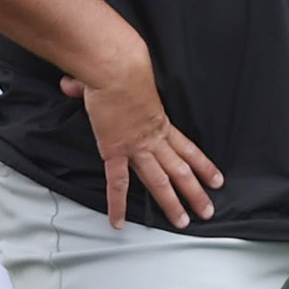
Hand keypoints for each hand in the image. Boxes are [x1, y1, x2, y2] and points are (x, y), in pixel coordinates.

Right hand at [64, 43, 221, 228]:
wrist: (118, 68)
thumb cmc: (122, 66)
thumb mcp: (122, 78)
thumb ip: (94, 86)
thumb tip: (70, 83)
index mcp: (159, 122)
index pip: (187, 149)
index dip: (203, 165)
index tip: (218, 180)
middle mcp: (153, 138)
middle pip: (180, 171)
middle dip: (195, 193)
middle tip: (208, 211)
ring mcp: (137, 146)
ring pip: (160, 181)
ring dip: (172, 203)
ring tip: (184, 222)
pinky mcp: (117, 150)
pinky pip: (117, 183)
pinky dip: (117, 204)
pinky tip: (118, 222)